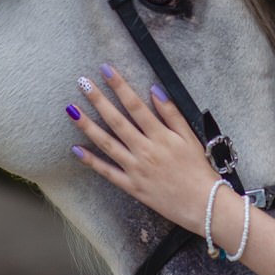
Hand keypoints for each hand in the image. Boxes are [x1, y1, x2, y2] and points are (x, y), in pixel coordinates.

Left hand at [66, 64, 220, 234]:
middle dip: (98, 99)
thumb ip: (172, 113)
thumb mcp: (190, 137)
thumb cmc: (199, 170)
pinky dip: (91, 161)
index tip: (106, 70)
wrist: (203, 205)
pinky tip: (76, 149)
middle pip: (116, 120)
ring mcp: (136, 169)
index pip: (135, 105)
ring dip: (87, 126)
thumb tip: (155, 90)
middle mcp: (145, 150)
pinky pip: (107, 172)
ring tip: (71, 110)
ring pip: (107, 143)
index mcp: (160, 136)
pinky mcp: (132, 186)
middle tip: (82, 82)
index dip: (120, 86)